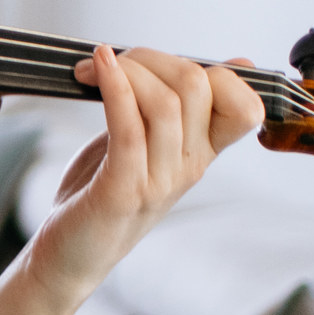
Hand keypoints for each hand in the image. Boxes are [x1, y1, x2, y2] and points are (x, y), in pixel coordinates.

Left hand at [22, 45, 264, 306]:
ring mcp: (160, 181)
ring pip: (166, 102)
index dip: (215, 71)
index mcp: (202, 153)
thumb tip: (239, 62)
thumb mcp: (148, 142)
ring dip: (128, 71)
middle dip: (152, 59)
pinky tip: (97, 69)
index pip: (246, 105)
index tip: (161, 66)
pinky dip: (114, 87)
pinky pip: (129, 126)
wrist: (67, 255)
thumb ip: (178, 105)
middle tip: (110, 61)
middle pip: (199, 86)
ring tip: (92, 68)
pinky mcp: (124, 190)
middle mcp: (189, 167)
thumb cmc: (100, 191)